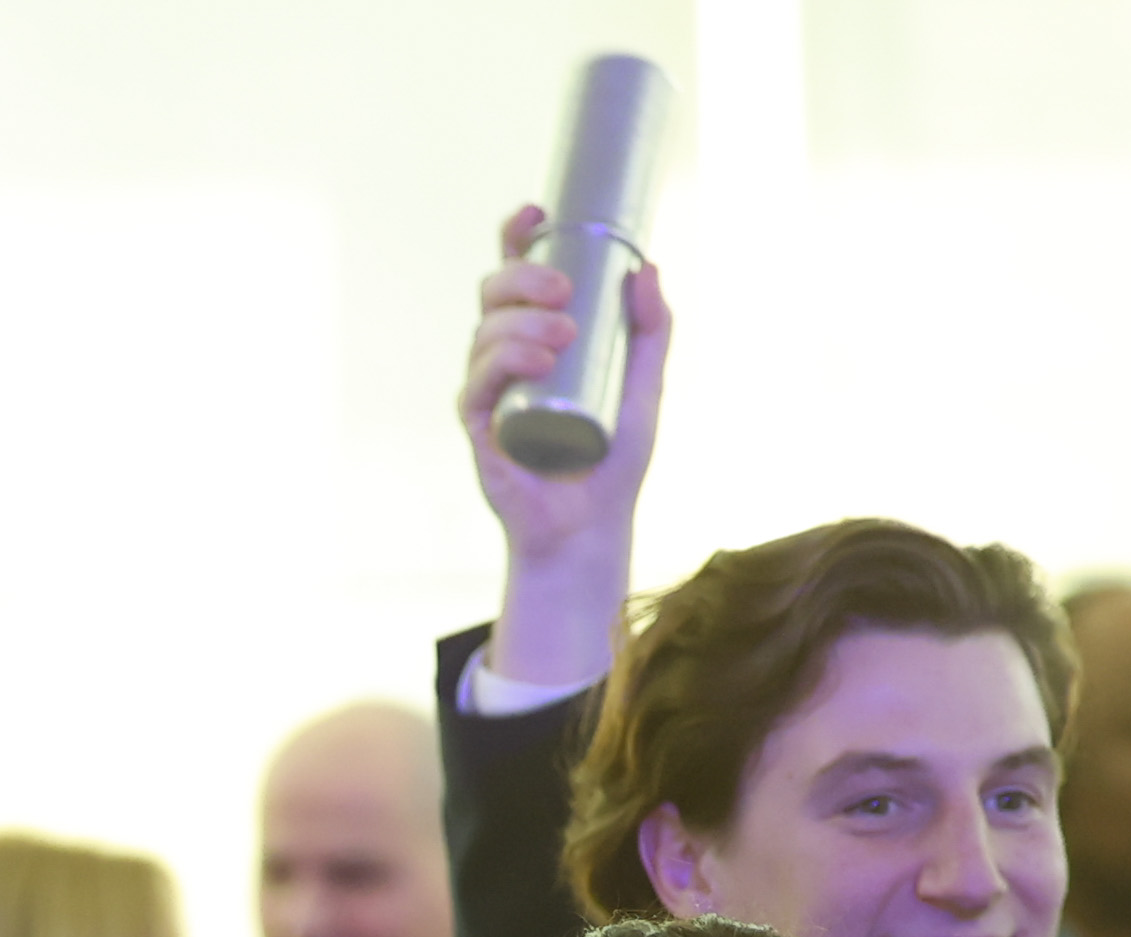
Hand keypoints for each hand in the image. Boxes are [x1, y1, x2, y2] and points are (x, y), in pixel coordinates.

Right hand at [460, 203, 672, 687]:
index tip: (538, 212)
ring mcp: (488, 392)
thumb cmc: (612, 462)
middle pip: (493, 294)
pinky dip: (504, 363)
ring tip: (566, 336)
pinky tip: (538, 361)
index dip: (518, 236)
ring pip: (486, 334)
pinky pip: (478, 383)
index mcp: (537, 339)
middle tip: (566, 290)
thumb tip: (648, 268)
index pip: (516, 276)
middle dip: (523, 277)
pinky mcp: (480, 428)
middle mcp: (505, 358)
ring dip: (522, 324)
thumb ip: (651, 330)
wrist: (589, 529)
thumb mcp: (645, 385)